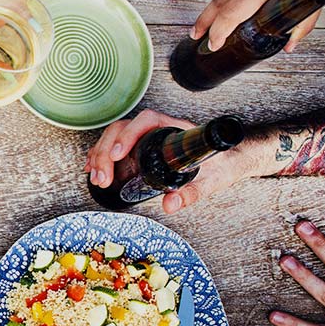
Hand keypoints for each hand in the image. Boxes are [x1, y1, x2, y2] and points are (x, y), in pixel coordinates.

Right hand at [85, 109, 274, 213]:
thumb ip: (191, 193)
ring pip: (114, 137)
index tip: (119, 154)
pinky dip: (102, 158)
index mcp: (175, 129)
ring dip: (100, 156)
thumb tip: (170, 205)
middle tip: (101, 177)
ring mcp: (146, 138)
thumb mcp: (211, 181)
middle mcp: (158, 130)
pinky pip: (115, 147)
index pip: (146, 120)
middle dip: (106, 152)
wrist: (230, 161)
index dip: (128, 134)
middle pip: (122, 129)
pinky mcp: (141, 150)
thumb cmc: (223, 165)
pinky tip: (94, 170)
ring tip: (96, 178)